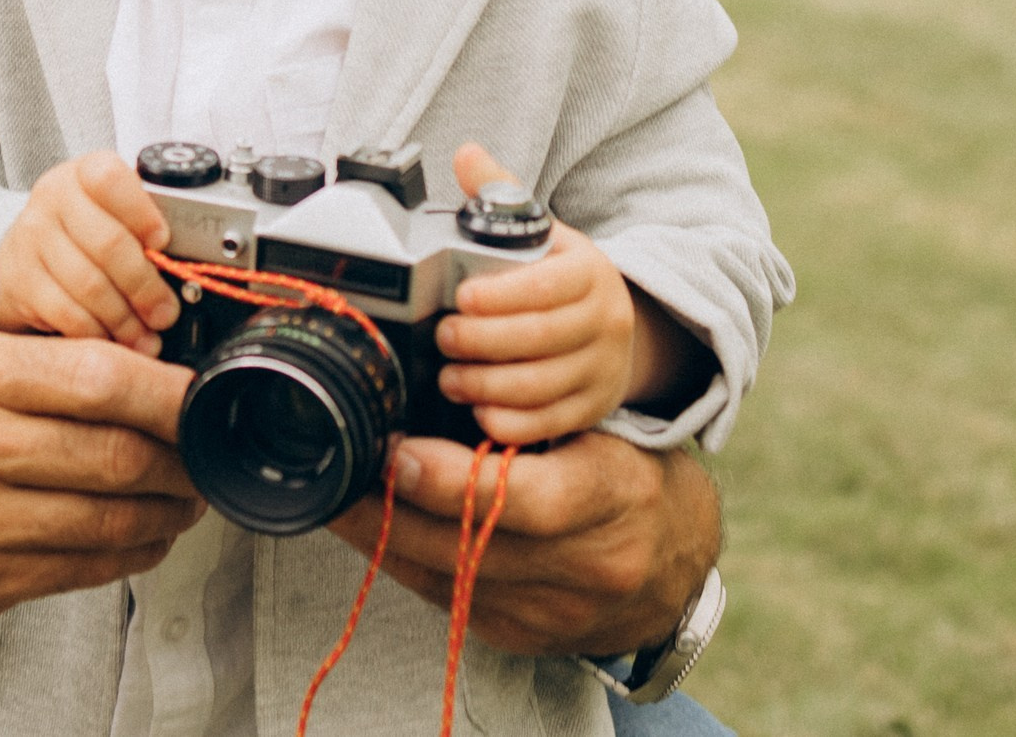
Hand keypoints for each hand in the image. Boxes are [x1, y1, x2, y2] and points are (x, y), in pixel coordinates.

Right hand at [0, 151, 179, 355]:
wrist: (24, 254)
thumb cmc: (83, 232)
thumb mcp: (112, 211)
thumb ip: (146, 223)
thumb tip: (192, 261)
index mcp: (83, 173)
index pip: (110, 180)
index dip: (142, 213)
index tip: (163, 242)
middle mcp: (53, 199)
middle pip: (108, 243)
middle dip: (145, 286)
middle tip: (165, 313)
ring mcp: (32, 238)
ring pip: (90, 285)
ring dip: (126, 319)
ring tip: (145, 335)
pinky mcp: (20, 280)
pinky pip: (68, 313)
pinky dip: (98, 333)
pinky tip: (113, 339)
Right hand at [0, 329, 202, 634]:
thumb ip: (23, 367)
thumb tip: (126, 377)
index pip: (96, 377)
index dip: (169, 391)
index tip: (200, 395)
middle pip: (117, 453)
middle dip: (182, 457)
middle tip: (204, 451)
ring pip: (112, 519)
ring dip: (168, 511)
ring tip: (185, 497)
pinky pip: (83, 571)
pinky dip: (130, 554)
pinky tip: (142, 537)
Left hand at [330, 433, 717, 655]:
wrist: (678, 568)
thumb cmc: (634, 480)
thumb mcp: (606, 433)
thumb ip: (536, 414)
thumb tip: (441, 379)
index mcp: (616, 497)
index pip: (525, 497)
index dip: (452, 480)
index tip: (398, 452)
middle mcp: (590, 565)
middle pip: (470, 545)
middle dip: (394, 508)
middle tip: (342, 467)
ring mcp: (556, 612)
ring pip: (449, 576)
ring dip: (384, 536)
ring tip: (337, 494)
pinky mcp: (524, 637)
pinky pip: (449, 599)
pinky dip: (406, 562)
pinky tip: (376, 530)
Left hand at [437, 144, 637, 443]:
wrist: (616, 324)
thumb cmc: (560, 275)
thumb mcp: (540, 230)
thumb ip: (501, 193)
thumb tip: (466, 153)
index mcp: (588, 271)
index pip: (546, 286)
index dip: (501, 296)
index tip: (461, 298)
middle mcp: (604, 321)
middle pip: (541, 339)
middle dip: (483, 341)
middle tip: (443, 337)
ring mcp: (602, 369)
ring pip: (543, 385)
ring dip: (488, 385)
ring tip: (450, 376)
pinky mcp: (592, 408)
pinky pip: (549, 423)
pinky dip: (510, 422)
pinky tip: (478, 410)